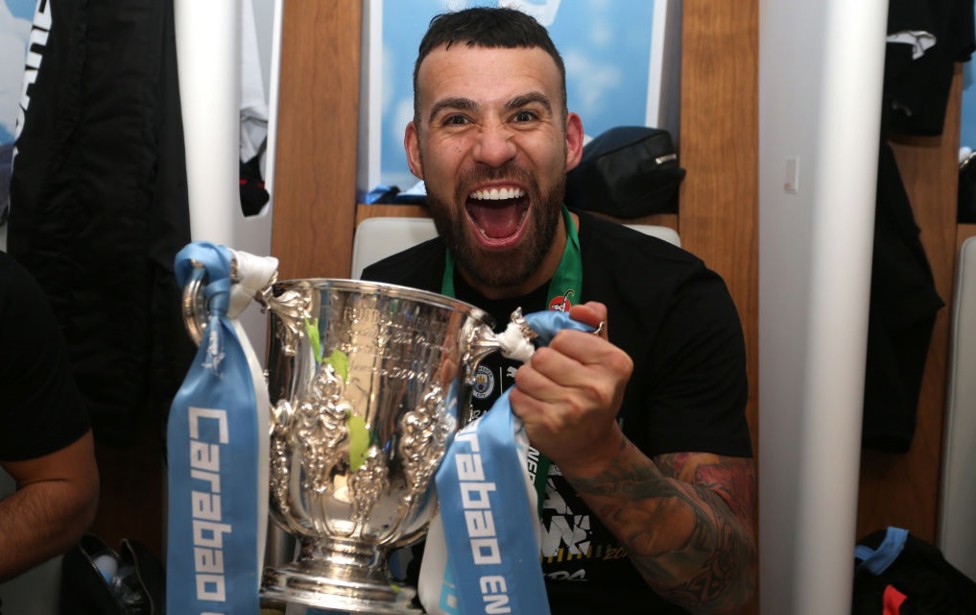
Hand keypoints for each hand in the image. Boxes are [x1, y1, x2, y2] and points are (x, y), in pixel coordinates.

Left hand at [509, 302, 633, 476]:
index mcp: (614, 364)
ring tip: (544, 392)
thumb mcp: (603, 360)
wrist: (592, 446)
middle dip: (541, 364)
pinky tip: (536, 407)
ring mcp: (572, 409)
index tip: (569, 360)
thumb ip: (594, 327)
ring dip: (528, 381)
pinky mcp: (548, 425)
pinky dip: (521, 400)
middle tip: (554, 378)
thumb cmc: (595, 396)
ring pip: (525, 375)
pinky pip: (517, 397)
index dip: (560, 346)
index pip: (563, 337)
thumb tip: (582, 307)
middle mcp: (597, 388)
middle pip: (542, 356)